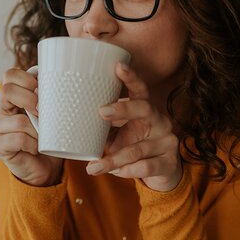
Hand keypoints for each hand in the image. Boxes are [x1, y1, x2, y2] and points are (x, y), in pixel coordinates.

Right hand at [0, 68, 62, 186]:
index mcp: (9, 99)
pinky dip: (32, 144)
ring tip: (41, 137)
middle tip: (42, 113)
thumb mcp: (48, 114)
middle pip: (7, 91)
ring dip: (36, 130)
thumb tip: (53, 85)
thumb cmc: (47, 138)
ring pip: (18, 120)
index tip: (42, 92)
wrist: (44, 168)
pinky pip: (18, 139)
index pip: (10, 75)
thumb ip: (47, 98)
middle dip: (31, 101)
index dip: (27, 80)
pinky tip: (36, 148)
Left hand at [85, 63, 182, 191]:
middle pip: (144, 108)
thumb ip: (103, 127)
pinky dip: (126, 171)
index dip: (131, 77)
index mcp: (146, 109)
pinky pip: (144, 167)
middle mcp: (160, 120)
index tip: (118, 66)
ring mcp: (167, 141)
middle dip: (123, 109)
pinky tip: (116, 173)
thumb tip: (71, 120)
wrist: (161, 172)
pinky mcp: (169, 162)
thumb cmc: (133, 146)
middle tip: (101, 111)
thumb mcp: (118, 134)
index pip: (140, 89)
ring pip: (137, 149)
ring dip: (112, 159)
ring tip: (93, 167)